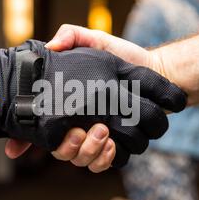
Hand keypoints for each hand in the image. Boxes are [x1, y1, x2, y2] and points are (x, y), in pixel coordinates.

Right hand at [5, 25, 180, 172]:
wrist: (159, 72)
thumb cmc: (125, 55)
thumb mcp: (96, 40)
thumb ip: (72, 36)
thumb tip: (49, 47)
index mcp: (69, 107)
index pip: (45, 129)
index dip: (40, 140)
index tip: (65, 128)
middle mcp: (80, 125)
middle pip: (65, 152)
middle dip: (74, 147)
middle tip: (91, 129)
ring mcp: (98, 137)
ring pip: (84, 160)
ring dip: (93, 153)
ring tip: (107, 136)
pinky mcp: (118, 145)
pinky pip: (107, 163)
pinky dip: (109, 159)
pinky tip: (116, 145)